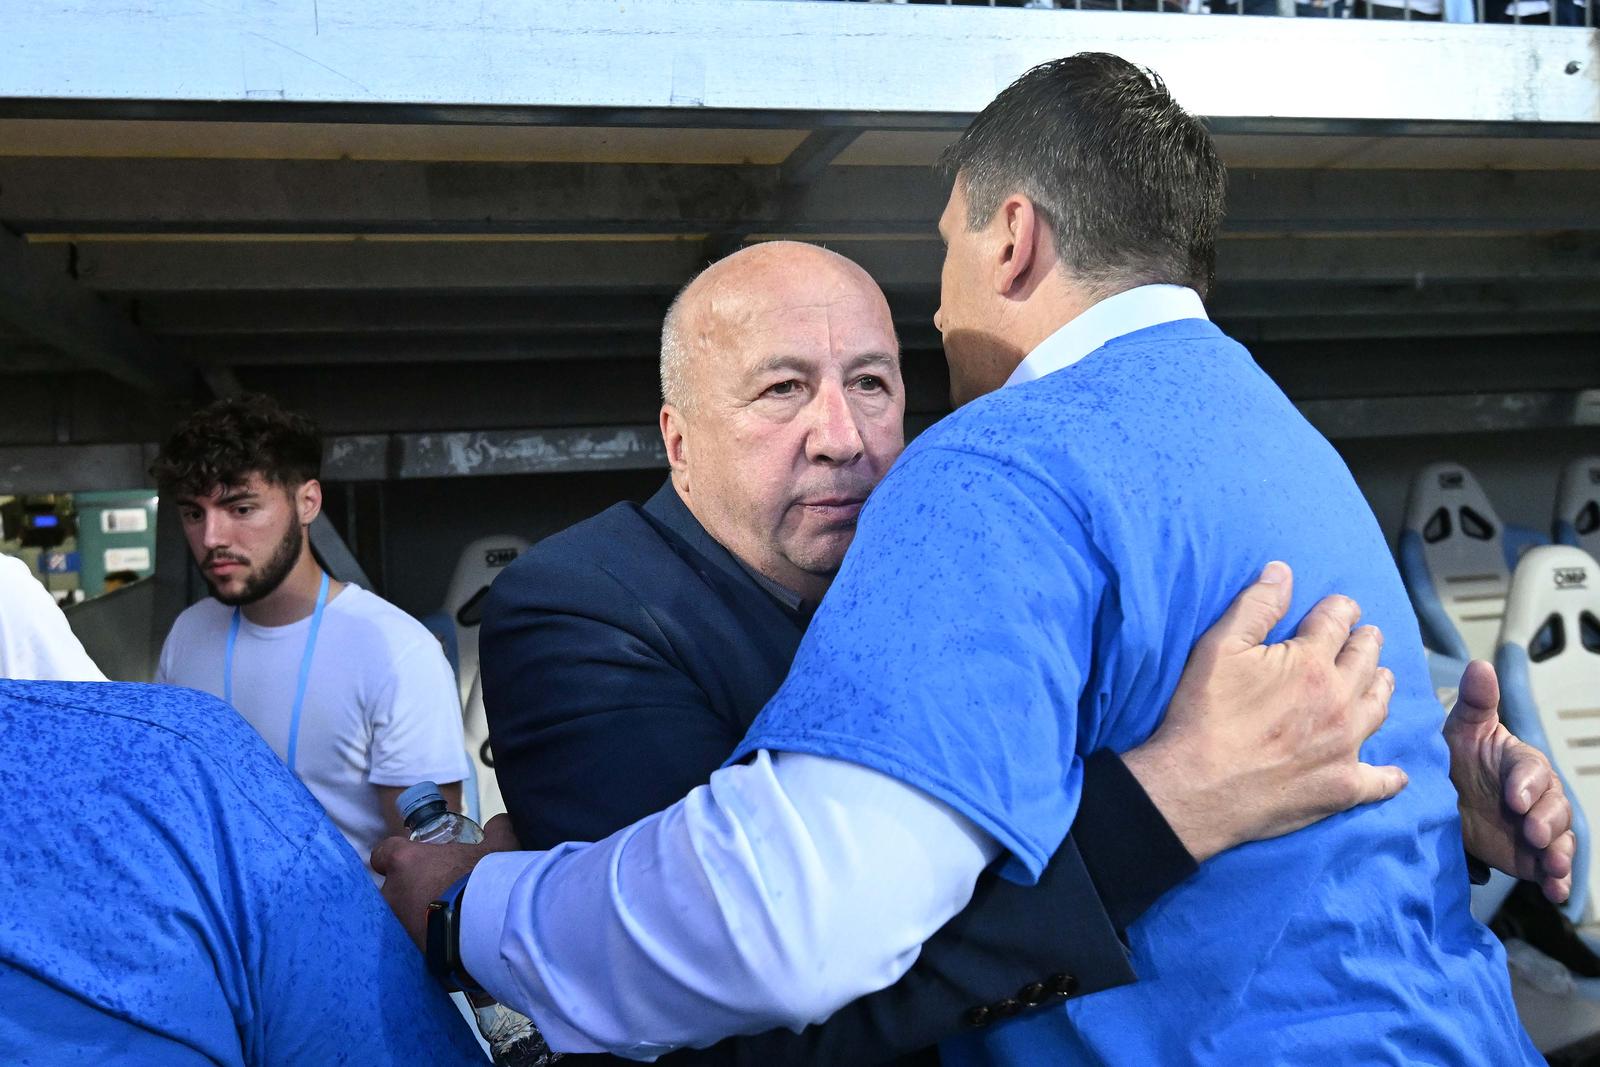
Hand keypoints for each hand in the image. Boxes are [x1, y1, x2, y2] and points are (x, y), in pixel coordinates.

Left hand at [371, 814, 521, 950]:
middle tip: (440, 893)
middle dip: (411, 891)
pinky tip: (450, 941)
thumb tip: (499, 822)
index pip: (382, 853)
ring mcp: (396, 925)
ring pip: (401, 917)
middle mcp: (391, 892)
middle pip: (393, 889)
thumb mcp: (499, 846)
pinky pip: (413, 942)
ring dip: (419, 917)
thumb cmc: (485, 879)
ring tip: (448, 920)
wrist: (489, 928)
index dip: (396, 856)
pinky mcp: (408, 952)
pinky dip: (427, 940)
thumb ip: (497, 828)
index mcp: (404, 860)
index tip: (413, 861)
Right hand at [1123, 561, 1405, 861]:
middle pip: (1367, 660)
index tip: (1341, 607)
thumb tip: (1282, 572)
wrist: (1197, 788)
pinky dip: (1391, 775)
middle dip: (1367, 642)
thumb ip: (1255, 606)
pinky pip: (1381, 779)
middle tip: (1367, 637)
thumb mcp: (1218, 648)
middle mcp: (1339, 700)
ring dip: (1382, 686)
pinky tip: (1396, 773)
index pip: (1338, 622)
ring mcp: (1345, 746)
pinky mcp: (1342, 787)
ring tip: (1381, 679)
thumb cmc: (1203, 715)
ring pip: (1380, 707)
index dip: (1341, 609)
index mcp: (1310, 663)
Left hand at [1444, 659, 1573, 902]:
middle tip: (1533, 833)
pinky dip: (1557, 882)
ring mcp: (1535, 828)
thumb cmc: (1458, 756)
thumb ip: (1476, 703)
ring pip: (1559, 840)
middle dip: (1547, 821)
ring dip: (1559, 854)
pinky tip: (1556, 894)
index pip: (1532, 771)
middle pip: (1554, 808)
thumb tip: (1480, 666)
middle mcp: (1535, 797)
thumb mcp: (1462, 729)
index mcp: (1521, 764)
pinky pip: (1551, 869)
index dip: (1527, 785)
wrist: (1445, 796)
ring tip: (1552, 867)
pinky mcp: (1531, 856)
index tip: (1515, 798)